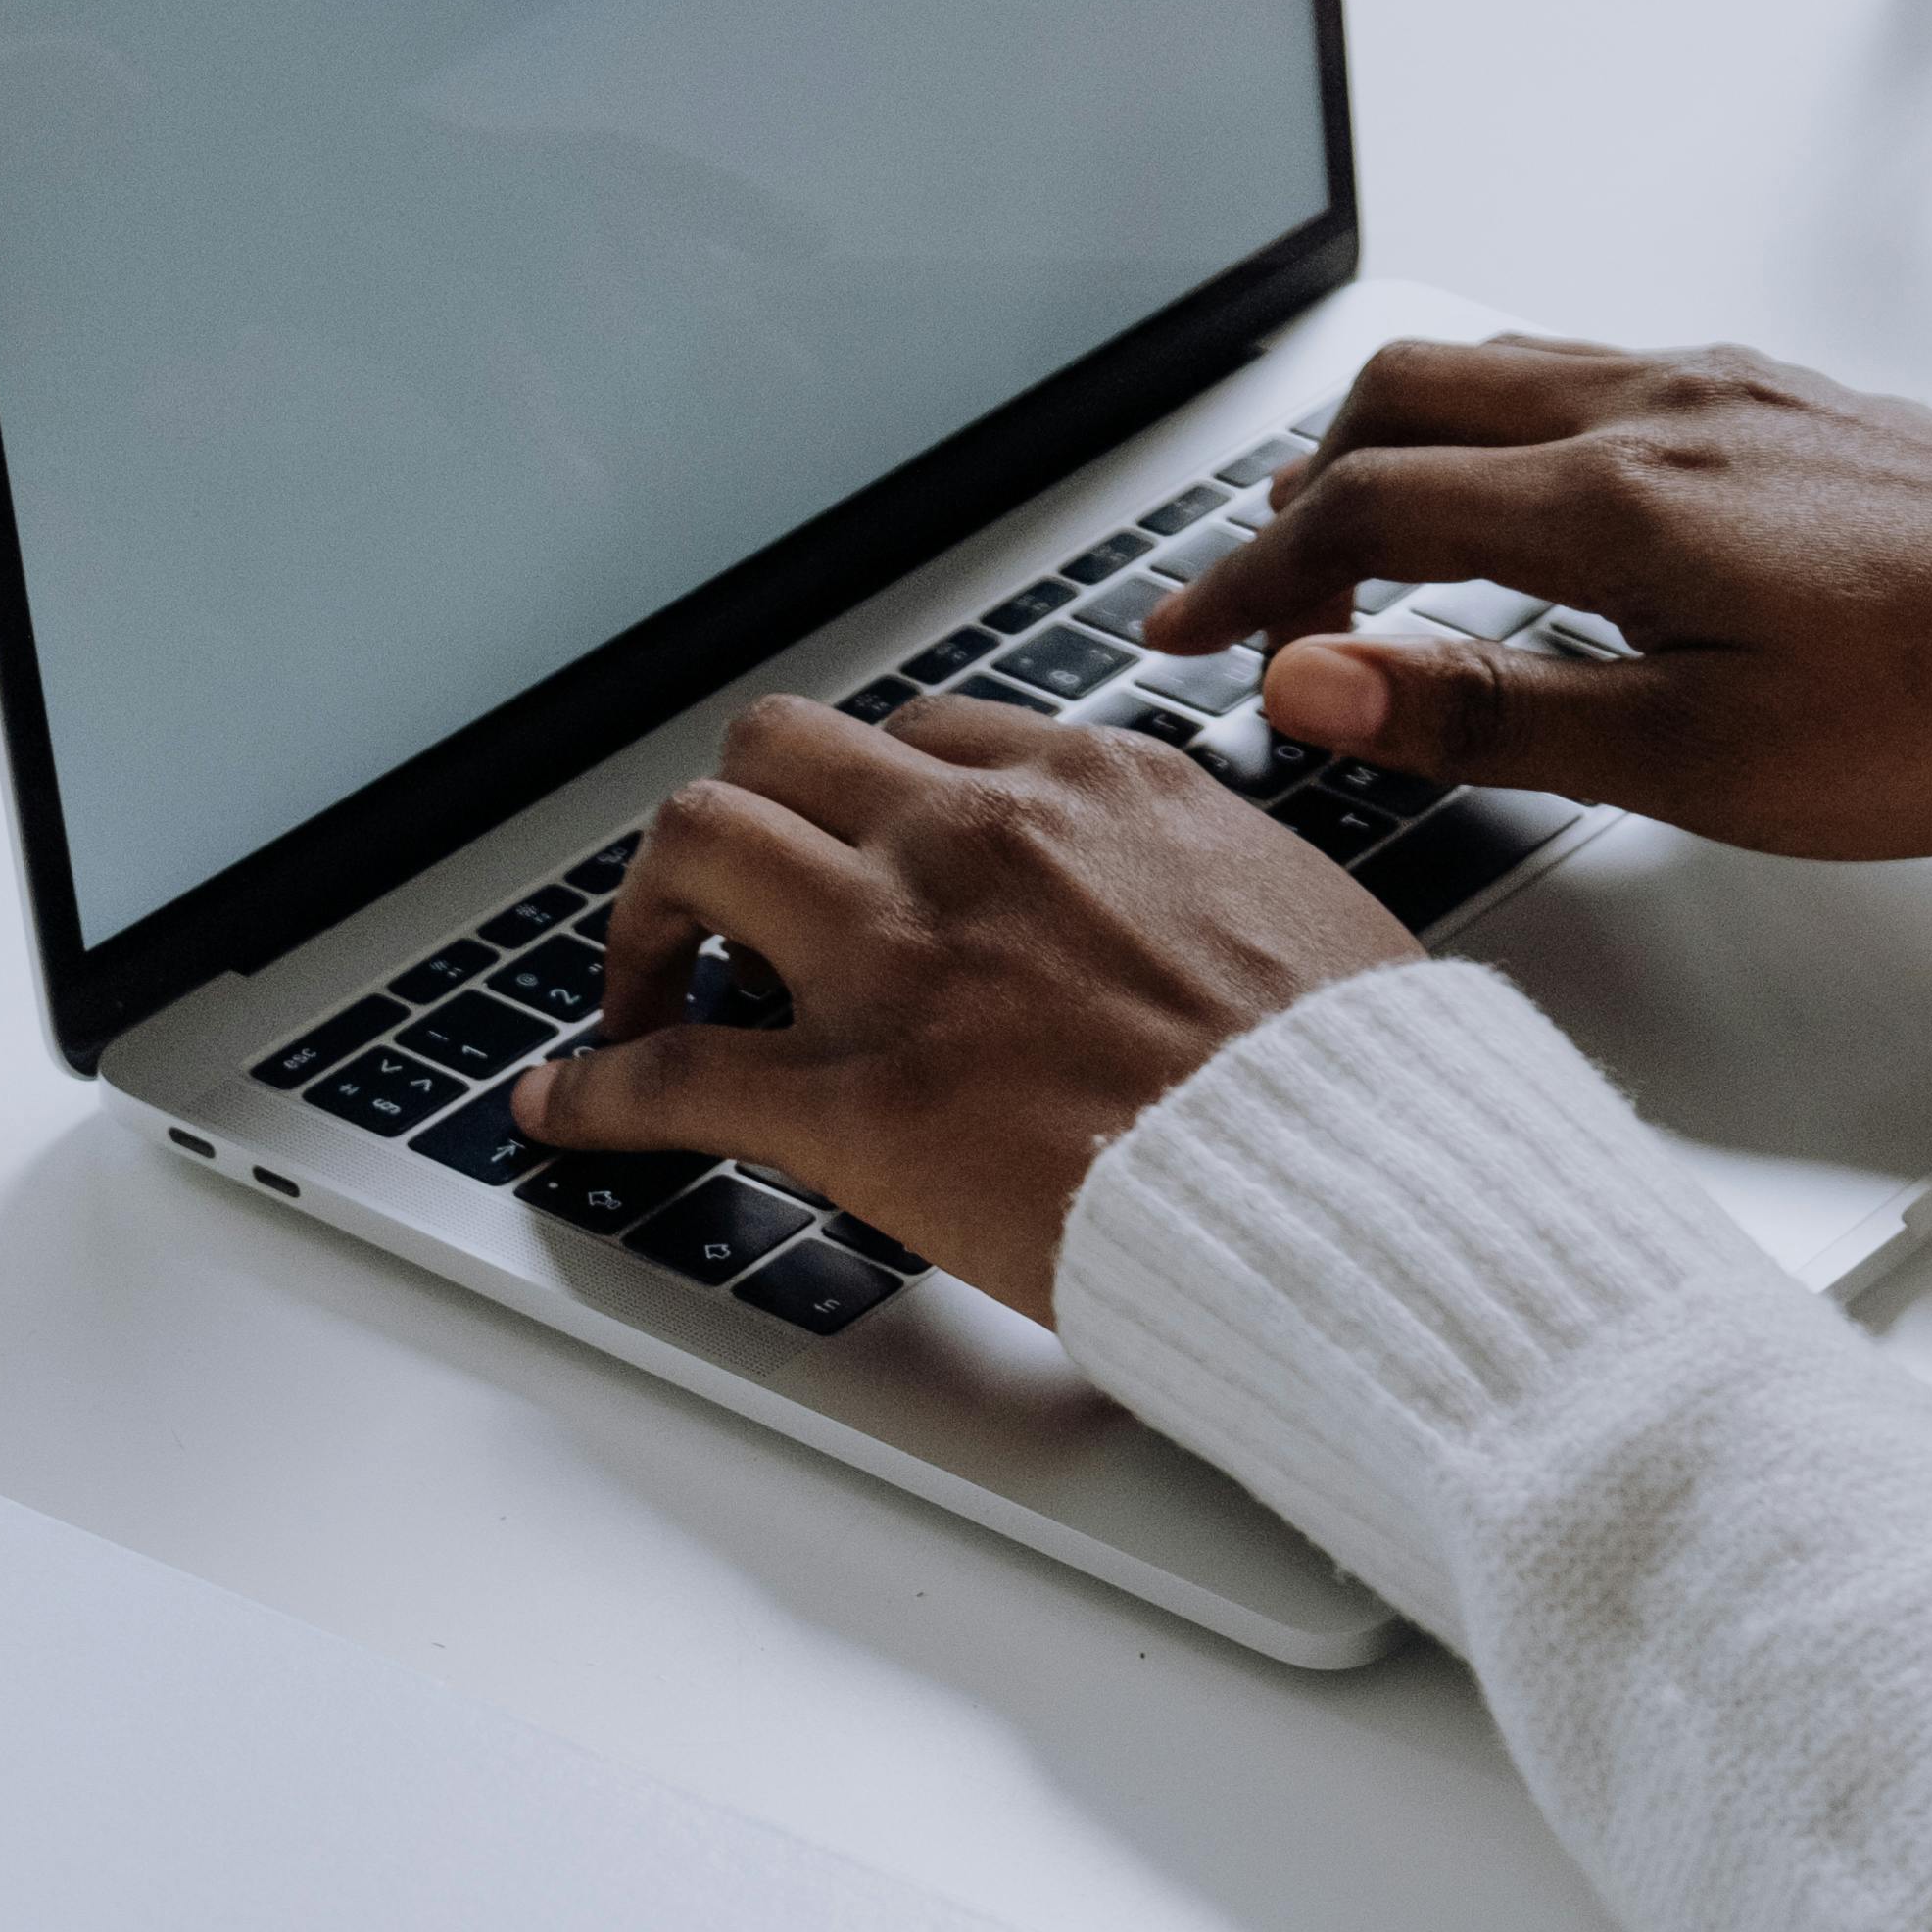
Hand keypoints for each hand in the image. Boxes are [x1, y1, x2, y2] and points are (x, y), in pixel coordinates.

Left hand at [511, 696, 1411, 1322]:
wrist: (1368, 1191)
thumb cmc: (1362, 1088)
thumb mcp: (1297, 909)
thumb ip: (1200, 881)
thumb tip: (1187, 907)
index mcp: (1093, 789)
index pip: (920, 739)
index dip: (858, 807)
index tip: (842, 859)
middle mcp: (978, 841)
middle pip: (775, 756)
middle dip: (730, 830)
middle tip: (718, 916)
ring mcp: (904, 961)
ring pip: (694, 851)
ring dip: (642, 921)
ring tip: (637, 995)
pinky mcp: (856, 1098)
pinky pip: (670, 1071)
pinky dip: (594, 1090)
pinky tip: (563, 1111)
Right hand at [1145, 339, 1931, 858]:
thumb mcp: (1702, 763)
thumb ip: (1492, 711)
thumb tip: (1316, 685)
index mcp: (1619, 503)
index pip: (1363, 512)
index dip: (1249, 585)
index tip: (1183, 647)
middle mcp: (1661, 410)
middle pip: (1404, 401)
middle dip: (1299, 497)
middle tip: (1260, 606)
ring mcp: (1730, 389)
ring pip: (1498, 369)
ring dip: (1396, 447)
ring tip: (1362, 551)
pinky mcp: (1790, 398)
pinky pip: (1592, 374)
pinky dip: (1503, 429)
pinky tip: (1534, 509)